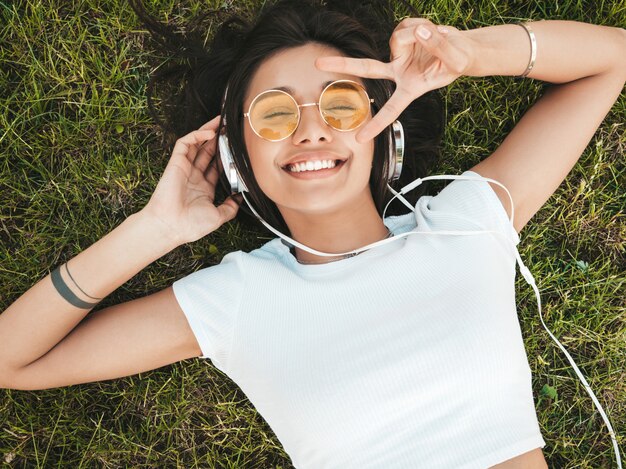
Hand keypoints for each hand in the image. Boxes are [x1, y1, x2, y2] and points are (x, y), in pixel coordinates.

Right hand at [140, 116, 239, 243]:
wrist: (170, 226)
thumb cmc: (190, 225)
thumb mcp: (218, 217)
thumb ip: (230, 207)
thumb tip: (240, 198)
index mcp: (204, 188)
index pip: (217, 166)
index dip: (226, 155)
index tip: (238, 147)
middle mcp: (194, 176)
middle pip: (208, 151)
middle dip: (219, 138)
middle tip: (230, 126)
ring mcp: (185, 168)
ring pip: (197, 143)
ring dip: (209, 131)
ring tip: (222, 120)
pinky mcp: (176, 163)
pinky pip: (185, 144)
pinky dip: (197, 136)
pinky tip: (210, 132)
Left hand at [316, 19, 474, 141]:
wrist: (464, 48)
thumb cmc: (460, 61)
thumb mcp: (456, 59)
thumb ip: (439, 46)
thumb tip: (419, 31)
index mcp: (409, 88)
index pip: (391, 109)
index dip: (377, 124)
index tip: (360, 141)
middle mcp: (398, 71)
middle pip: (367, 68)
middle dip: (343, 64)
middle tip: (317, 64)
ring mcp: (398, 54)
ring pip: (399, 36)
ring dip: (420, 32)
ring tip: (436, 37)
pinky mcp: (402, 37)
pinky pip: (405, 25)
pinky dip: (420, 25)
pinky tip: (430, 31)